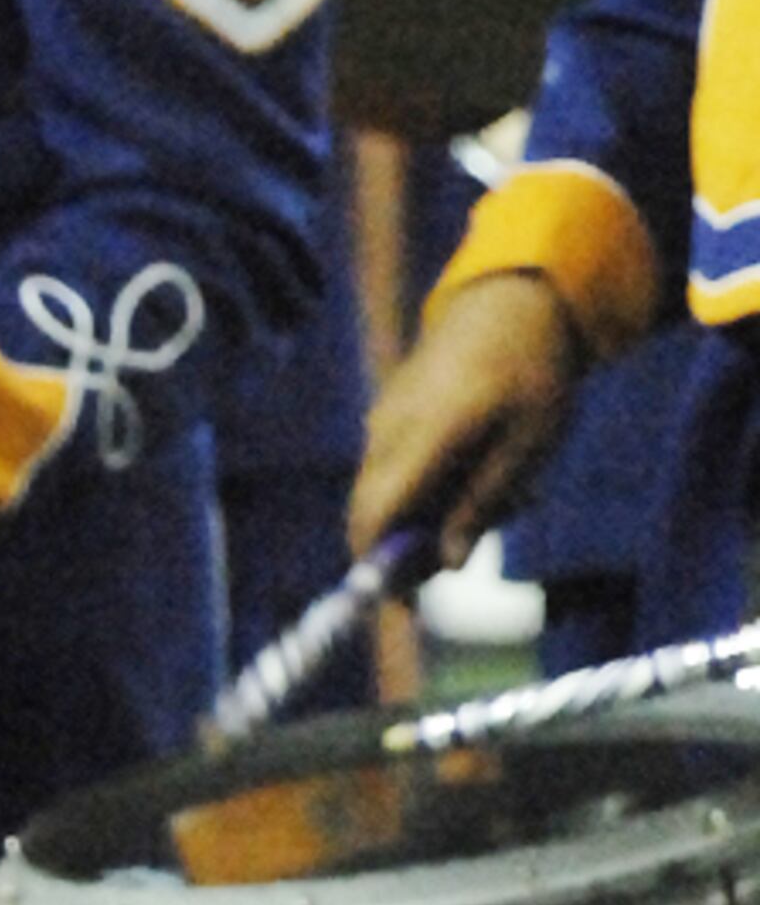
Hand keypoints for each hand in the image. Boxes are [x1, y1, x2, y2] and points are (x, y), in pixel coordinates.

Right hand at [346, 268, 577, 570]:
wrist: (515, 299)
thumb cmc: (535, 373)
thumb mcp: (529, 445)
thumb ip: (484, 503)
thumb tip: (449, 564)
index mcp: (429, 433)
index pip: (375, 514)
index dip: (378, 567)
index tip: (404, 605)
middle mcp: (391, 426)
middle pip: (369, 511)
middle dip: (403, 550)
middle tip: (457, 560)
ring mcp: (384, 416)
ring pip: (382, 492)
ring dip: (419, 517)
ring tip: (492, 499)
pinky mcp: (388, 411)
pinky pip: (391, 467)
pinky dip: (420, 488)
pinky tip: (474, 472)